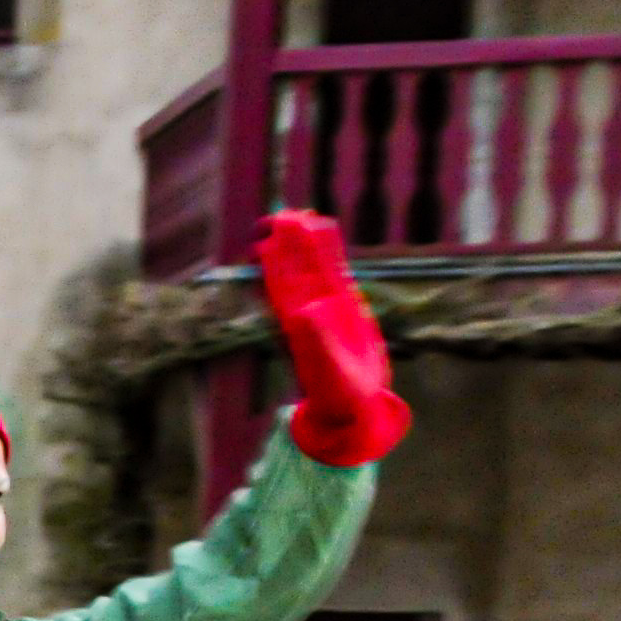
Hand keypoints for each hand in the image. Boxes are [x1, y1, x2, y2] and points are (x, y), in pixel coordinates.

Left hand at [257, 208, 410, 468]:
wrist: (352, 407)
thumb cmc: (337, 396)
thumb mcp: (327, 371)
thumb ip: (317, 344)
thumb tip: (305, 312)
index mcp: (296, 324)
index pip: (282, 285)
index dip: (275, 261)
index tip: (268, 236)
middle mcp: (306, 310)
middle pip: (293, 269)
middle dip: (286, 243)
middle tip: (279, 213)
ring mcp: (324, 305)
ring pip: (312, 266)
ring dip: (305, 241)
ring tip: (299, 213)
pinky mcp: (343, 305)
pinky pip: (334, 270)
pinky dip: (329, 250)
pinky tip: (325, 228)